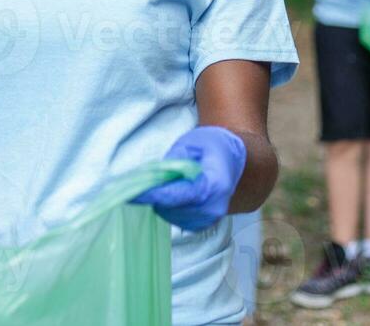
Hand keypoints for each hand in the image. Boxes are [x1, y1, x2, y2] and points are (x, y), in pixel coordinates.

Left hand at [131, 126, 246, 230]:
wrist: (236, 162)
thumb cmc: (214, 147)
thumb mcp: (192, 144)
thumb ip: (172, 162)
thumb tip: (152, 178)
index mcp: (214, 185)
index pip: (178, 195)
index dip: (154, 194)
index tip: (133, 192)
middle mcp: (213, 208)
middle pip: (172, 208)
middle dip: (155, 195)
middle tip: (145, 179)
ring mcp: (209, 219)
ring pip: (171, 215)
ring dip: (161, 201)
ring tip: (165, 181)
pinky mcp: (202, 224)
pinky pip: (175, 218)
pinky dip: (168, 206)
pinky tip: (172, 191)